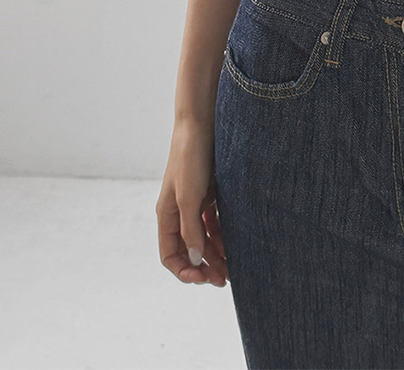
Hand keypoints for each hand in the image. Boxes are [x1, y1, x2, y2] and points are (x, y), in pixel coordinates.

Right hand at [156, 119, 228, 287]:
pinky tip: (236, 243)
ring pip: (204, 239)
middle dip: (204, 267)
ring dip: (216, 254)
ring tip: (234, 267)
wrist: (202, 124)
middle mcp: (179, 212)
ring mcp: (195, 203)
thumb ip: (190, 229)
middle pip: (189, 250)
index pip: (170, 255)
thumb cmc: (190, 158)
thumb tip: (195, 260)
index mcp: (166, 214)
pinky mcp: (210, 194)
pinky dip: (223, 235)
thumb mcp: (189, 197)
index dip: (184, 271)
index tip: (204, 277)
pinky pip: (215, 223)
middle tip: (225, 280)